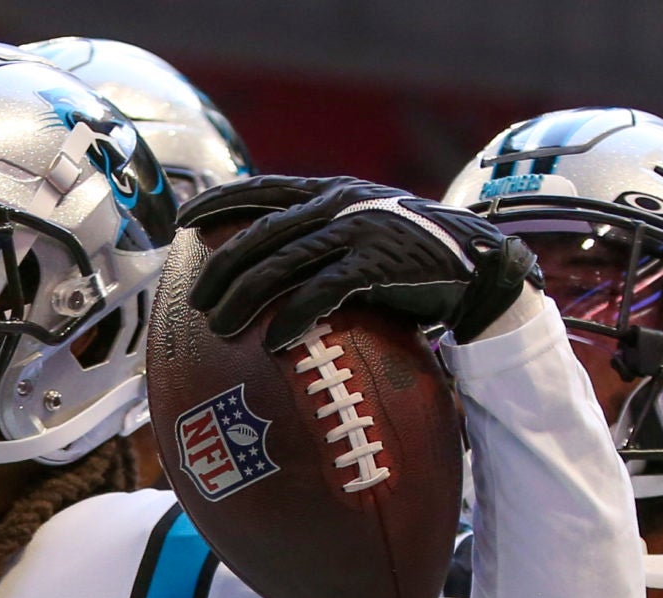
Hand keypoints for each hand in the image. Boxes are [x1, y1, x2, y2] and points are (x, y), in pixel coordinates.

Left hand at [181, 175, 539, 349]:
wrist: (479, 269)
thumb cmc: (414, 264)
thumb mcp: (365, 239)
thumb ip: (324, 244)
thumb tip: (273, 274)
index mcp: (334, 192)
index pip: (265, 189)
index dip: (221, 200)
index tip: (183, 219)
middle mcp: (341, 204)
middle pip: (262, 233)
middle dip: (222, 266)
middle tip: (196, 301)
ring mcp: (358, 231)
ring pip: (282, 262)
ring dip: (244, 297)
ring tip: (219, 328)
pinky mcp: (378, 263)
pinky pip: (322, 291)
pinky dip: (293, 316)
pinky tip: (273, 341)